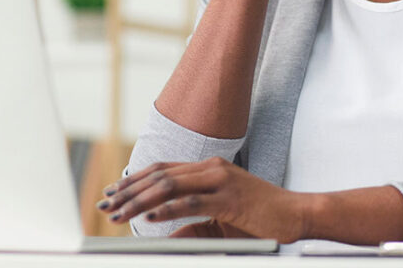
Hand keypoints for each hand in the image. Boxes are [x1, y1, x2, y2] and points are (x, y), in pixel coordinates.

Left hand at [98, 157, 311, 243]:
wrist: (296, 214)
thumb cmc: (260, 218)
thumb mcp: (219, 218)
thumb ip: (192, 223)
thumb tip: (163, 234)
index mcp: (208, 168)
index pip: (162, 169)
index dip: (134, 179)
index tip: (113, 192)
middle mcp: (211, 168)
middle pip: (160, 175)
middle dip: (129, 191)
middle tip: (106, 204)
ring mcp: (221, 180)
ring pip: (170, 186)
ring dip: (140, 200)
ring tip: (120, 213)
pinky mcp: (230, 198)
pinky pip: (192, 202)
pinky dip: (168, 209)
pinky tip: (150, 217)